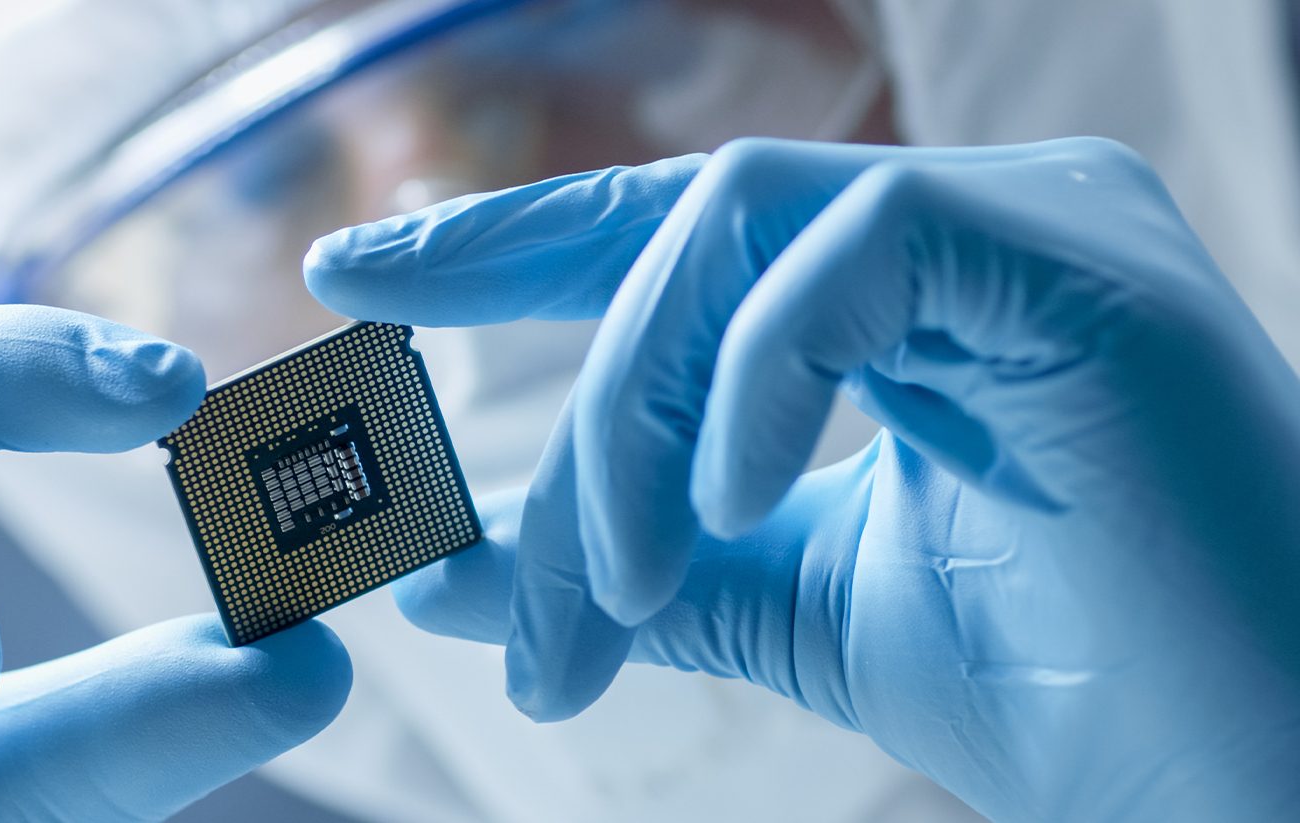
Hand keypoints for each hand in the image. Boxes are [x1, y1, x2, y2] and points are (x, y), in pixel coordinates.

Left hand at [305, 138, 1299, 820]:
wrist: (1256, 788)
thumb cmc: (1068, 699)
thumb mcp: (794, 613)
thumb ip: (635, 570)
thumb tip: (446, 569)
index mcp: (908, 294)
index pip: (671, 232)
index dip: (505, 247)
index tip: (356, 283)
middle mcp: (967, 230)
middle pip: (682, 231)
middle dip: (554, 384)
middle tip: (465, 560)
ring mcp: (1032, 225)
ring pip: (737, 229)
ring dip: (633, 417)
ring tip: (614, 587)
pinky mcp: (1079, 264)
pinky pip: (848, 253)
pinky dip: (752, 379)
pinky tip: (720, 512)